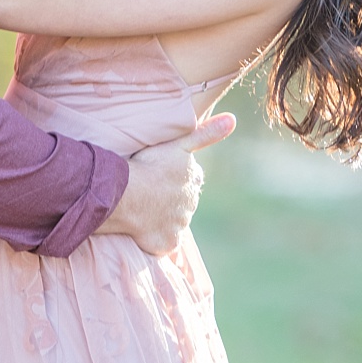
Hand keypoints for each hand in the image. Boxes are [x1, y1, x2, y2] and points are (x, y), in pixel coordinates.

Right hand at [95, 112, 235, 256]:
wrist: (128, 195)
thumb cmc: (150, 167)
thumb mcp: (179, 144)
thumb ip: (206, 133)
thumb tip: (233, 119)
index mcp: (193, 180)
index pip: (191, 178)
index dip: (177, 176)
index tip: (163, 174)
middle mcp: (191, 204)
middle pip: (183, 201)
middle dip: (171, 198)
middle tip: (150, 192)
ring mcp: (179, 225)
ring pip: (173, 222)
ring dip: (162, 218)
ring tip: (142, 209)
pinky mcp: (167, 243)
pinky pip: (163, 242)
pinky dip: (156, 238)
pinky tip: (143, 230)